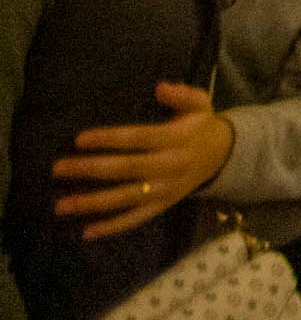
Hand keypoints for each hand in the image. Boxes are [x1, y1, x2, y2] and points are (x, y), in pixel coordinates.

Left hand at [54, 83, 230, 239]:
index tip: (79, 140)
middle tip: (58, 168)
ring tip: (61, 205)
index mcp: (176, 139)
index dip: (109, 139)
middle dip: (90, 169)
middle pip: (125, 169)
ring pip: (124, 198)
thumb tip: (160, 88)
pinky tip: (87, 232)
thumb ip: (182, 95)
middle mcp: (169, 166)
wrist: (224, 156)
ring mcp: (164, 190)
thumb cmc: (201, 127)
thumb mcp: (200, 104)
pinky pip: (135, 219)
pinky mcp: (162, 206)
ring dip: (92, 203)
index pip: (138, 138)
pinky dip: (112, 227)